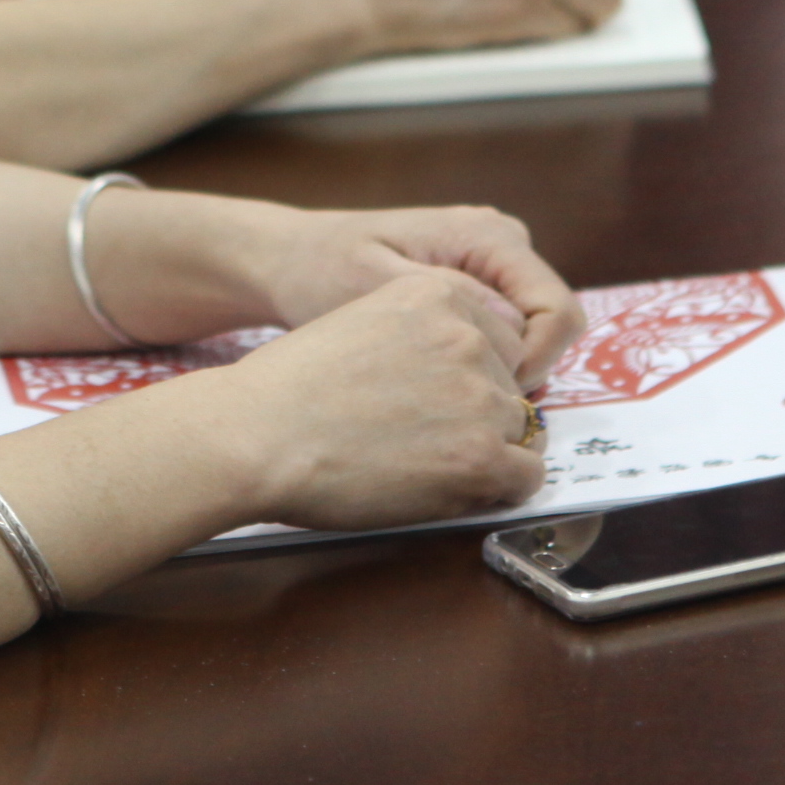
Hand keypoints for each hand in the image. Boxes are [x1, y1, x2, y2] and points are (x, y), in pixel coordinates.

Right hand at [199, 266, 546, 529]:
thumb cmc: (290, 389)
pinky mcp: (480, 456)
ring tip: (427, 466)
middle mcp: (470, 337)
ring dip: (486, 451)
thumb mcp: (363, 321)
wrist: (258, 435)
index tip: (440, 400)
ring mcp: (480, 396)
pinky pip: (527, 476)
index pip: (500, 339)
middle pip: (511, 385)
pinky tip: (456, 489)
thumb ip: (422, 333)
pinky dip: (499, 488)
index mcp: (440, 294)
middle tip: (426, 440)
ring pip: (521, 431)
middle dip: (481, 414)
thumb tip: (458, 374)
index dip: (475, 376)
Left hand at [243, 201, 584, 390]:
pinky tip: (428, 383)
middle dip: (515, 376)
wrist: (287, 261)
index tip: (488, 402)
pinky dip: (478, 369)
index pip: (558, 312)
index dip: (538, 365)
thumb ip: (447, 299)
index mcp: (488, 236)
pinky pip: (502, 340)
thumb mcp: (376, 286)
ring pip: (529, 341)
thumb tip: (513, 325)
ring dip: (496, 376)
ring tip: (432, 392)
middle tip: (452, 406)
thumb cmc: (319, 271)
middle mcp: (501, 245)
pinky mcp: (474, 292)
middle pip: (550, 330)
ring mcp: (490, 268)